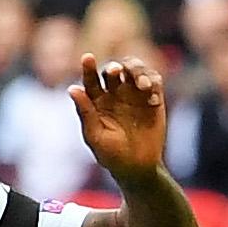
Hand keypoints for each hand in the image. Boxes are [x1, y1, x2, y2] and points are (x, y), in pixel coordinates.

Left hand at [70, 54, 167, 185]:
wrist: (137, 168)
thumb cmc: (112, 155)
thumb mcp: (95, 137)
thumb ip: (85, 113)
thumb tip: (72, 89)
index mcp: (97, 100)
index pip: (91, 79)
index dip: (88, 67)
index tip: (87, 58)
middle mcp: (115, 92)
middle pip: (114, 69)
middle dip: (115, 67)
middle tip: (116, 71)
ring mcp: (135, 93)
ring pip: (135, 69)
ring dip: (137, 70)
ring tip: (142, 85)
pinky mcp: (153, 97)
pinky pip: (155, 81)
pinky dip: (154, 83)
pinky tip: (152, 99)